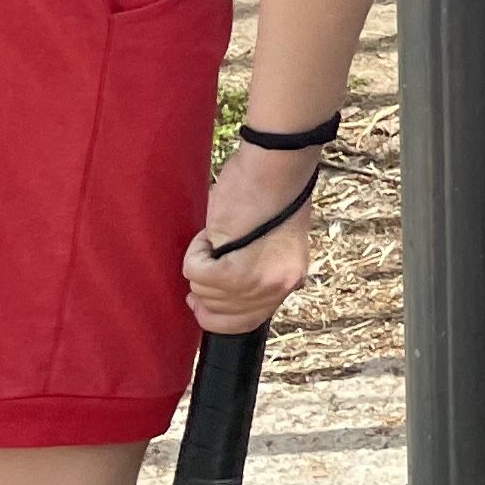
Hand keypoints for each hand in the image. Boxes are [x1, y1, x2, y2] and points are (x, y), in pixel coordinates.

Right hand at [182, 140, 324, 334]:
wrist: (279, 164)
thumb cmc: (272, 187)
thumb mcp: (274, 238)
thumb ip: (258, 266)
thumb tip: (227, 285)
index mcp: (289, 279)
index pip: (248, 321)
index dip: (218, 315)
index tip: (199, 302)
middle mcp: (278, 287)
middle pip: (220, 313)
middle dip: (204, 288)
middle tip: (205, 259)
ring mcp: (258, 283)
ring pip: (203, 290)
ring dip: (202, 260)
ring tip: (220, 232)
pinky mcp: (235, 271)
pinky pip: (195, 273)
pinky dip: (195, 251)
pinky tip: (213, 231)